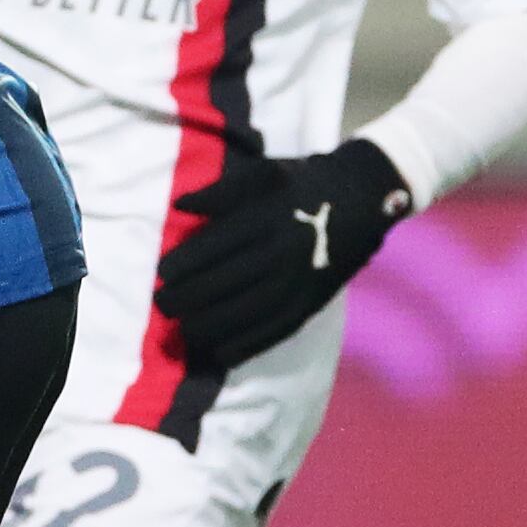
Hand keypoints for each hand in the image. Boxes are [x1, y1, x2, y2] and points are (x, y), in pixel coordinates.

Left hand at [154, 139, 410, 370]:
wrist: (364, 196)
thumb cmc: (301, 182)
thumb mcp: (261, 172)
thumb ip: (219, 191)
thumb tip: (179, 207)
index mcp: (266, 217)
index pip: (213, 248)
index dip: (182, 265)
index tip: (162, 274)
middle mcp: (281, 251)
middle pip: (224, 283)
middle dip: (187, 299)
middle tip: (162, 306)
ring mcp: (300, 279)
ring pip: (247, 312)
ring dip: (210, 327)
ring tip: (184, 332)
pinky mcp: (314, 300)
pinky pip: (276, 330)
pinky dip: (246, 346)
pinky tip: (220, 354)